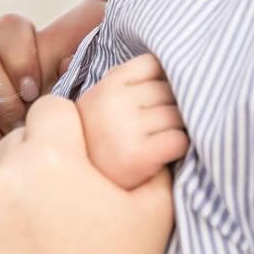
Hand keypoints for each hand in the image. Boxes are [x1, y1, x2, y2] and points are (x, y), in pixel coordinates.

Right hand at [0, 0, 110, 151]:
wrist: (29, 142)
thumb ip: (82, 41)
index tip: (34, 88)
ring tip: (1, 140)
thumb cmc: (54, 96)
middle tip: (18, 118)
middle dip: (0, 90)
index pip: (10, 26)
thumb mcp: (71, 68)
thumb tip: (93, 25)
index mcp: (13, 37)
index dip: (20, 56)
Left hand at [0, 94, 177, 253]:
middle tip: (58, 205)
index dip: (68, 136)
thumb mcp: (153, 197)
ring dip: (1, 186)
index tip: (77, 167)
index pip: (51, 111)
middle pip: (15, 140)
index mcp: (53, 154)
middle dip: (36, 161)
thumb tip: (125, 109)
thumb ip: (137, 144)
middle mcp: (4, 173)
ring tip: (30, 227)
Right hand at [77, 54, 186, 189]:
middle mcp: (113, 102)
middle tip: (162, 124)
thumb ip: (121, 81)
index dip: (162, 79)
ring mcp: (126, 128)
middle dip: (173, 106)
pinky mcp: (139, 155)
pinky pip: (179, 140)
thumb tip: (161, 65)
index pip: (152, 64)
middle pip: (168, 91)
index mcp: (105, 86)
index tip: (158, 97)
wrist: (74, 188)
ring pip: (177, 116)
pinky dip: (178, 147)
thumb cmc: (95, 142)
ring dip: (177, 128)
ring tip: (161, 140)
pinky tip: (163, 154)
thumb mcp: (97, 103)